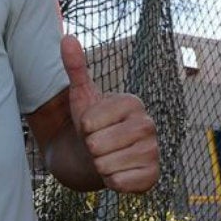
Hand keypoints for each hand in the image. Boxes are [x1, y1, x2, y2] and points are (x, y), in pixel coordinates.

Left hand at [61, 34, 159, 192]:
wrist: (99, 155)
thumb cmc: (91, 124)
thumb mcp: (80, 95)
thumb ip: (75, 66)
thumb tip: (66, 37)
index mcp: (133, 102)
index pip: (90, 122)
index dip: (84, 127)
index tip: (93, 125)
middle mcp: (149, 125)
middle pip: (98, 145)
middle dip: (90, 147)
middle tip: (99, 143)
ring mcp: (154, 151)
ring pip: (106, 165)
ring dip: (99, 165)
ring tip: (107, 156)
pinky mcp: (153, 177)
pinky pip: (119, 183)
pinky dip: (111, 181)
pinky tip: (118, 172)